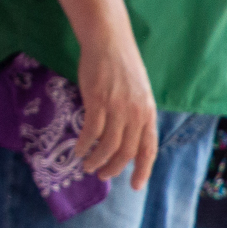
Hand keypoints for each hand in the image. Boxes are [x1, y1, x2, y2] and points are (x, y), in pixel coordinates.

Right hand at [74, 15, 157, 186]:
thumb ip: (136, 115)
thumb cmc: (122, 66)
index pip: (148, 148)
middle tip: (102, 175)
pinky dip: (83, 145)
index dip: (142, 170)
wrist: (109, 41)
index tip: (135, 186)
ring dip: (96, 160)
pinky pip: (90, 132)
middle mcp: (136, 113)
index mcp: (148, 112)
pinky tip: (77, 150)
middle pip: (126, 152)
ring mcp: (117, 107)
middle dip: (113, 168)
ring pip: (107, 146)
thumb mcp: (139, 93)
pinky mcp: (97, 101)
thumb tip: (128, 139)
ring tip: (88, 166)